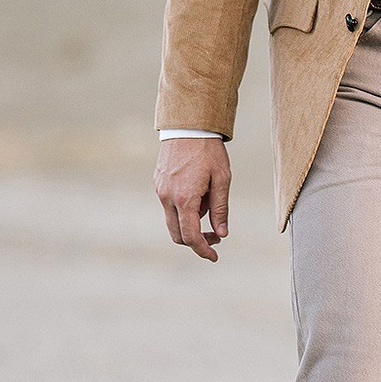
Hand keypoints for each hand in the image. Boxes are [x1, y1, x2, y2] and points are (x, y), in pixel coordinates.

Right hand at [155, 137, 230, 260]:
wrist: (188, 125)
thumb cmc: (209, 151)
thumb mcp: (222, 179)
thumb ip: (221, 208)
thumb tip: (222, 233)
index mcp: (185, 198)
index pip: (191, 236)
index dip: (203, 250)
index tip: (214, 256)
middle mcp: (167, 198)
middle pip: (178, 234)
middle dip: (197, 239)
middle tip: (217, 235)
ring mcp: (160, 190)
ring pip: (173, 220)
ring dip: (191, 221)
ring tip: (210, 200)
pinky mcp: (158, 183)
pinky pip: (170, 205)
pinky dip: (184, 207)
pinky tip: (199, 190)